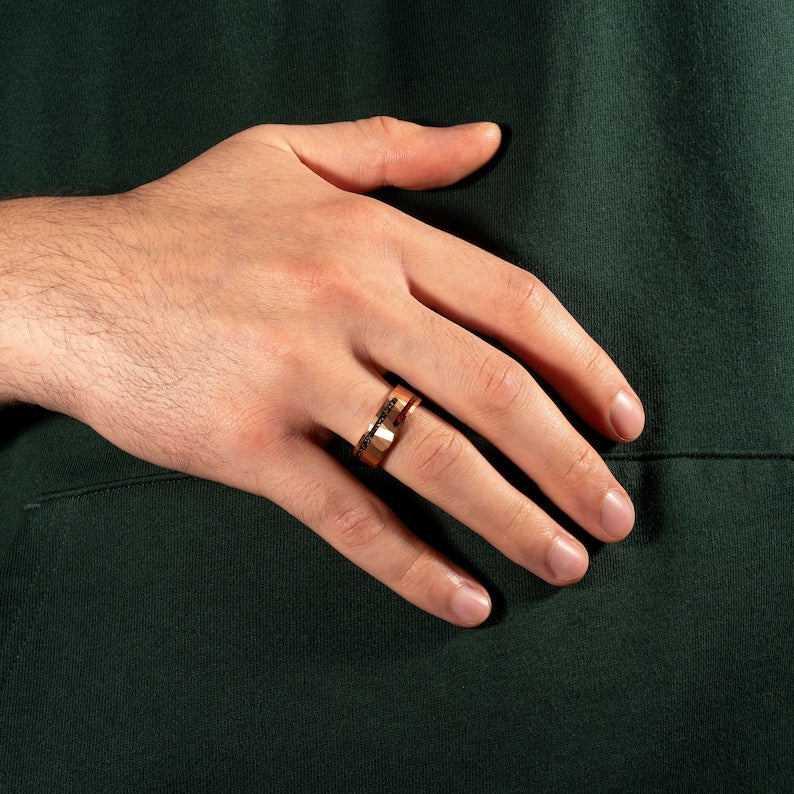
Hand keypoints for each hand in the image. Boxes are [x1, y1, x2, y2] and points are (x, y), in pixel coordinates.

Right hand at [0, 117, 643, 625]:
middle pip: (495, 392)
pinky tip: (464, 600)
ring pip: (437, 459)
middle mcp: (347, 302)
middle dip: (571, 462)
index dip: (584, 368)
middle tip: (617, 513)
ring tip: (567, 561)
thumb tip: (486, 140)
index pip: (515, 307)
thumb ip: (395, 149)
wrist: (69, 281)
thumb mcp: (287, 154)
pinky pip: (349, 514)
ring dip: (515, 518)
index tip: (624, 419)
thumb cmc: (180, 221)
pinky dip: (413, 564)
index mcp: (372, 238)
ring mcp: (297, 376)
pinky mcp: (247, 445)